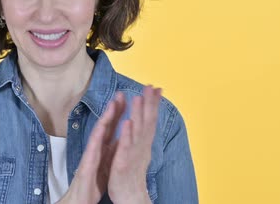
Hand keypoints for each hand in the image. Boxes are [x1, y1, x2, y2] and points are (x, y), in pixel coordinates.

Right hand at [58, 86, 161, 203]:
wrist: (80, 200)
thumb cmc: (93, 183)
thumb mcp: (106, 163)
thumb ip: (111, 149)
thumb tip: (120, 139)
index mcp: (104, 148)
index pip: (114, 127)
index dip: (121, 112)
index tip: (130, 98)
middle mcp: (97, 148)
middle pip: (107, 125)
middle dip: (114, 108)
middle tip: (121, 92)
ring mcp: (91, 154)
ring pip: (99, 131)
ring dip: (106, 117)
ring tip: (113, 103)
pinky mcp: (87, 163)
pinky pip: (93, 148)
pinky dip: (98, 135)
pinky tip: (103, 126)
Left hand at [107, 86, 160, 203]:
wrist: (130, 196)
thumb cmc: (132, 173)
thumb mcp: (138, 150)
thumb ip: (141, 133)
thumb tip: (144, 118)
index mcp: (143, 142)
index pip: (150, 119)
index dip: (153, 104)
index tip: (156, 87)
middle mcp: (141, 147)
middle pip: (147, 122)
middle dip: (148, 104)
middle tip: (151, 87)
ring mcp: (133, 154)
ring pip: (137, 132)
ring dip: (138, 114)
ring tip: (139, 98)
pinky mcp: (124, 163)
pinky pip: (125, 147)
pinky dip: (127, 135)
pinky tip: (128, 123)